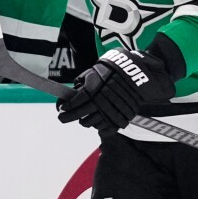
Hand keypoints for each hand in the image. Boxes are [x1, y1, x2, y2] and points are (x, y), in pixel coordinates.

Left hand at [56, 47, 174, 135]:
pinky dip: (100, 127)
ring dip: (85, 122)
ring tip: (82, 119)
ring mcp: (112, 110)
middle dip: (69, 117)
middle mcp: (101, 100)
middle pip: (81, 114)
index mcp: (94, 88)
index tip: (60, 109)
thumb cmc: (113, 70)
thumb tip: (71, 92)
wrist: (137, 73)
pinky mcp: (122, 118)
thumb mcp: (95, 71)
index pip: (75, 102)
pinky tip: (96, 123)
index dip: (66, 106)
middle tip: (62, 118)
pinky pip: (106, 128)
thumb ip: (83, 82)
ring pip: (92, 123)